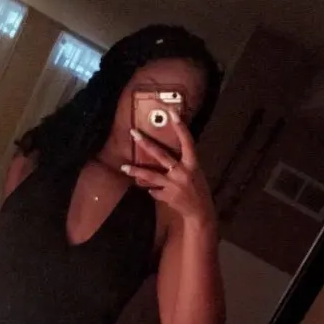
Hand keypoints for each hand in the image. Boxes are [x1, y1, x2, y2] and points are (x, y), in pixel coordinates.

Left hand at [123, 115, 216, 229]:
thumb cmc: (199, 188)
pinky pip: (154, 190)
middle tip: (134, 133)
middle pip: (161, 155)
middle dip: (146, 143)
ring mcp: (173, 185)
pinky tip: (153, 190)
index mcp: (192, 164)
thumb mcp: (196, 172)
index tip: (172, 113)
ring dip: (136, 171)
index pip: (187, 142)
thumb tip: (168, 154)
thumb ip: (184, 163)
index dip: (180, 127)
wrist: (199, 211)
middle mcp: (182, 172)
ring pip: (150, 175)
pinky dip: (153, 189)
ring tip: (123, 167)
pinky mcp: (166, 196)